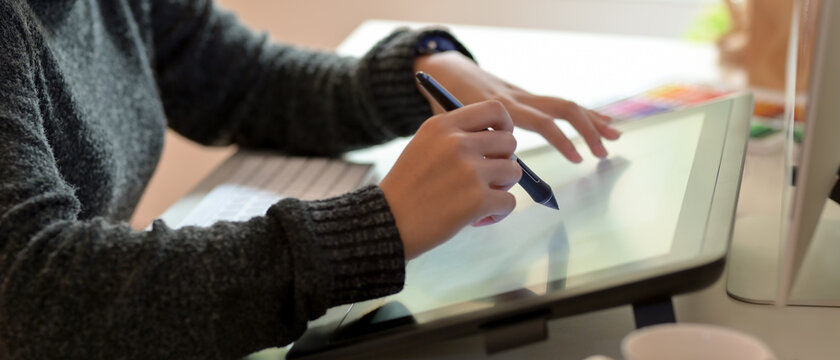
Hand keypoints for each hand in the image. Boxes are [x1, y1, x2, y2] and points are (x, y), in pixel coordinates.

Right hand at [380, 101, 521, 258]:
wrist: (387, 223)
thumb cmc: (408, 188)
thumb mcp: (424, 146)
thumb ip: (458, 136)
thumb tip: (502, 138)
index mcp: (443, 125)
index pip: (494, 109)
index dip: (505, 125)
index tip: (499, 141)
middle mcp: (457, 143)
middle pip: (509, 142)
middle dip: (503, 161)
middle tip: (486, 179)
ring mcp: (469, 171)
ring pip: (514, 171)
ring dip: (502, 187)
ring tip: (480, 199)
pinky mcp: (477, 200)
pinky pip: (509, 201)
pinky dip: (497, 213)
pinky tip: (478, 218)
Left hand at [414, 51, 620, 162]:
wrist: (444, 73)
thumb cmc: (445, 107)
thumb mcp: (456, 128)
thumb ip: (474, 148)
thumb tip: (496, 182)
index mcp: (502, 108)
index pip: (542, 122)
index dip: (562, 141)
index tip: (577, 160)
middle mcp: (518, 99)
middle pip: (562, 108)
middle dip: (587, 130)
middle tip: (603, 153)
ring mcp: (524, 95)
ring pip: (564, 104)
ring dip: (591, 120)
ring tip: (614, 136)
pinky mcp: (525, 96)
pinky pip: (557, 104)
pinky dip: (580, 114)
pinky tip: (599, 122)